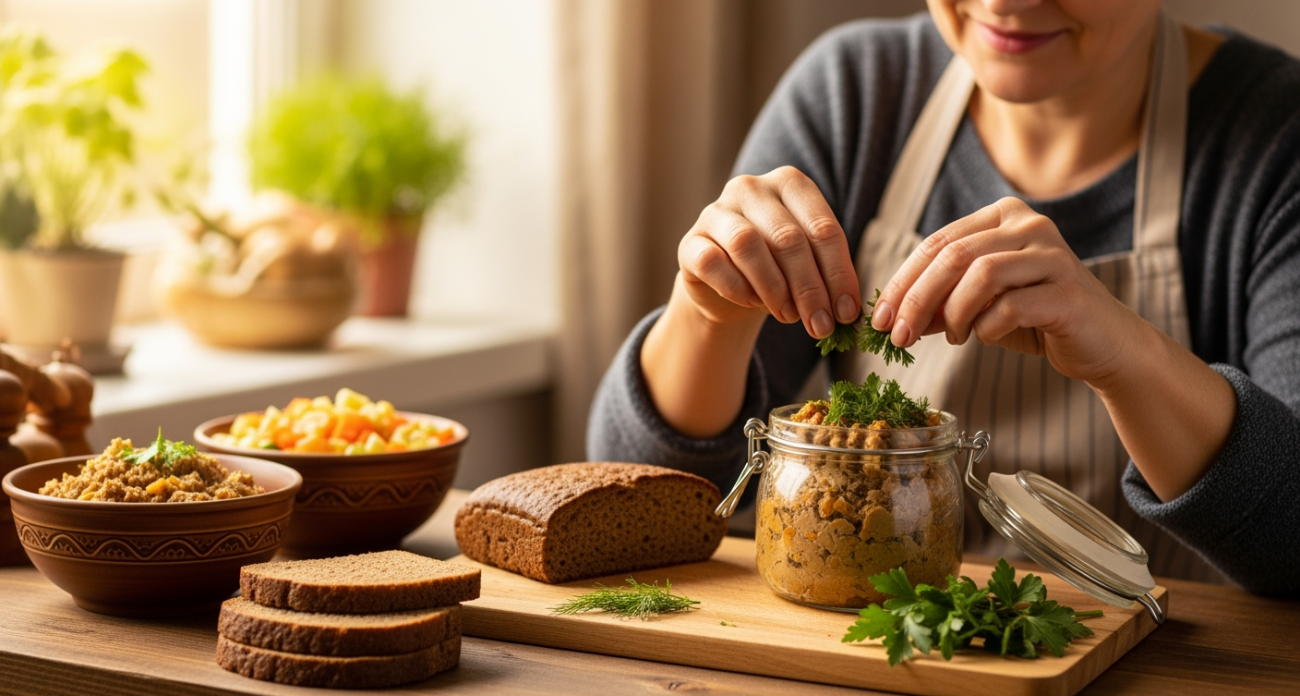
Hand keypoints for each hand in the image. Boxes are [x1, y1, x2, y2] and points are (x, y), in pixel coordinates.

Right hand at [677, 166, 860, 337]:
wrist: (728, 287)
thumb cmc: (777, 270)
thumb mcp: (808, 266)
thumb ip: (827, 277)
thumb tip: (846, 311)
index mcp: (790, 184)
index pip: (823, 228)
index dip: (839, 274)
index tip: (847, 313)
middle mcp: (751, 188)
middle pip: (788, 238)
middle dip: (809, 288)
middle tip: (820, 325)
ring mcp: (716, 211)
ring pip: (747, 244)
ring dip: (774, 288)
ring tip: (788, 315)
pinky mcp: (690, 242)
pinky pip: (713, 262)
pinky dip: (737, 288)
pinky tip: (752, 303)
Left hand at [870, 197, 1139, 384]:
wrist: (1101, 344)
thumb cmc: (1035, 320)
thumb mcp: (978, 306)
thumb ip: (940, 302)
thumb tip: (891, 316)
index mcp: (1004, 216)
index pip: (937, 242)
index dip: (902, 282)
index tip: (879, 319)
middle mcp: (1030, 224)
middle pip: (953, 256)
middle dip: (916, 299)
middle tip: (899, 336)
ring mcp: (1053, 254)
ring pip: (980, 274)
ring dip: (953, 313)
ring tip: (952, 337)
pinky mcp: (1068, 291)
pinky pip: (1010, 306)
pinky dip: (986, 327)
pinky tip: (983, 337)